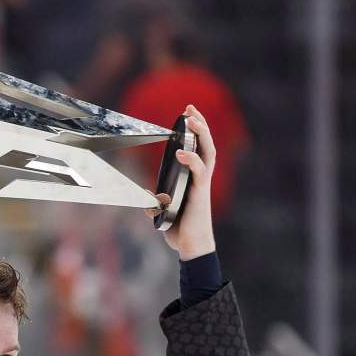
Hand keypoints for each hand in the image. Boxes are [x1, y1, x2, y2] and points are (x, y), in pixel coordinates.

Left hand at [156, 104, 216, 259]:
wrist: (190, 247)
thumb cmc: (180, 230)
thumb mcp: (164, 213)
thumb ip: (156, 203)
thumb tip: (148, 197)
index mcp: (193, 179)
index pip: (198, 148)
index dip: (195, 131)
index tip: (186, 114)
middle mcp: (201, 179)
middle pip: (206, 144)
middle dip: (200, 124)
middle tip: (190, 107)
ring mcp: (202, 185)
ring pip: (208, 153)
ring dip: (201, 134)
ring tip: (192, 120)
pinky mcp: (200, 194)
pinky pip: (199, 172)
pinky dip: (191, 160)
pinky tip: (182, 152)